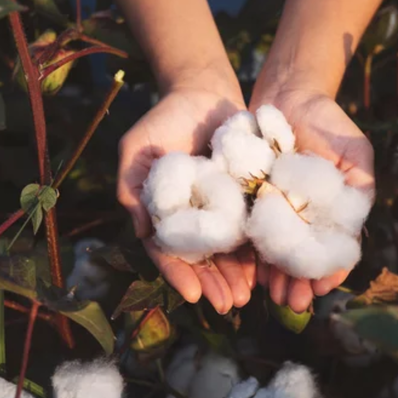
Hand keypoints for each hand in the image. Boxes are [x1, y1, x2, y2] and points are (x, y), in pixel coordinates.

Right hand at [117, 79, 255, 313]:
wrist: (203, 92)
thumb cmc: (164, 118)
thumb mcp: (137, 147)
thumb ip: (132, 186)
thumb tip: (140, 232)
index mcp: (164, 212)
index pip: (168, 250)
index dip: (178, 274)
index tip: (192, 295)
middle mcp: (192, 216)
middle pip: (202, 259)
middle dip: (213, 284)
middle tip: (228, 305)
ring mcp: (220, 209)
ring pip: (228, 251)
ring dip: (236, 276)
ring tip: (247, 297)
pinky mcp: (246, 196)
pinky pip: (251, 228)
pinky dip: (257, 250)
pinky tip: (265, 270)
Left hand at [251, 89, 374, 312]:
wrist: (288, 94)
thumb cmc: (329, 123)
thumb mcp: (355, 153)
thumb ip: (360, 187)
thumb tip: (356, 229)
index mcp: (331, 212)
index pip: (331, 249)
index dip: (328, 271)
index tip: (321, 288)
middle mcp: (304, 216)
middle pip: (302, 257)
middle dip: (298, 282)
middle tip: (292, 303)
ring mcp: (277, 210)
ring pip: (277, 251)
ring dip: (276, 276)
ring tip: (273, 297)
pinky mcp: (251, 199)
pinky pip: (252, 230)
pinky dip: (253, 252)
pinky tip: (252, 271)